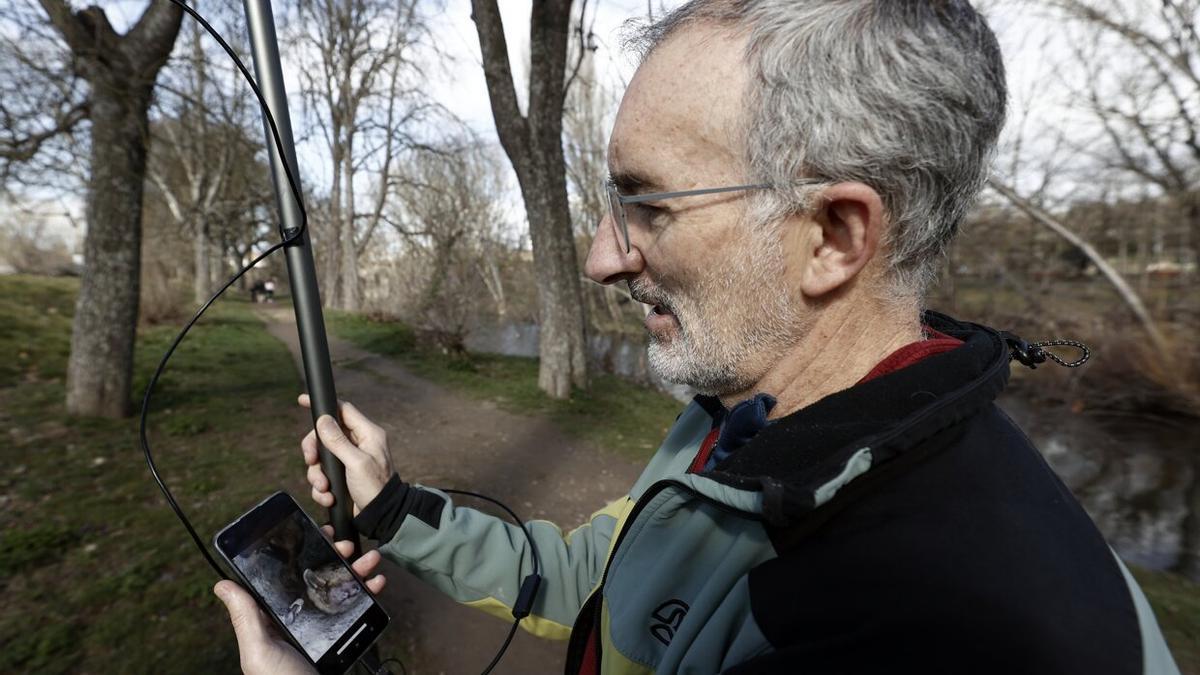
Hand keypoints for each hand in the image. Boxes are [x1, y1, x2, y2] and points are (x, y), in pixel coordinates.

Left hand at [214, 527, 386, 674]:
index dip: (302, 552)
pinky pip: (360, 607)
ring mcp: (325, 625)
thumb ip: (246, 618)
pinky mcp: (345, 634)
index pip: (288, 575)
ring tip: (371, 560)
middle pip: (320, 576)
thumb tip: (221, 584)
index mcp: (276, 617)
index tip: (315, 533)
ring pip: (343, 587)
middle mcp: (301, 616)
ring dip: (359, 569)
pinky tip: (378, 582)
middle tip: (345, 546)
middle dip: (336, 556)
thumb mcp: (259, 651)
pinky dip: (371, 591)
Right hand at [299, 395, 394, 515]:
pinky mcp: (341, 477)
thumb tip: (323, 419)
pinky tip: (329, 497)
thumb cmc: (376, 488)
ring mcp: (348, 461)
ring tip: (324, 488)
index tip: (302, 401)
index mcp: (367, 434)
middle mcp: (357, 444)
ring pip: (320, 458)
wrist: (381, 517)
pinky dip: (322, 488)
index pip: (342, 410)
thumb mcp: (357, 463)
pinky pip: (322, 476)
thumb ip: (338, 441)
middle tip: (311, 461)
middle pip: (325, 435)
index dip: (323, 406)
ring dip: (317, 475)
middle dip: (314, 451)